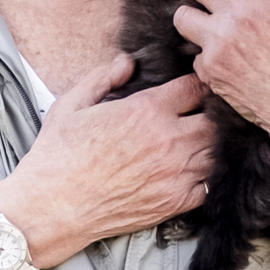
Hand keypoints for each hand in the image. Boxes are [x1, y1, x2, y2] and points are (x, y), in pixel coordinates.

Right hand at [0, 56, 213, 265]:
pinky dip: (205, 176)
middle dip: (211, 114)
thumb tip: (128, 62)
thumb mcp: (72, 104)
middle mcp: (169, 141)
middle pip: (215, 119)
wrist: (53, 207)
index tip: (192, 86)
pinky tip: (191, 171)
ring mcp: (176, 174)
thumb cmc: (58, 156)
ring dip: (210, 145)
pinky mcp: (175, 202)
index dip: (197, 83)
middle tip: (199, 114)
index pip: (196, 86)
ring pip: (217, 151)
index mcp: (147, 110)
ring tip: (196, 142)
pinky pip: (209, 185)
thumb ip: (104, 77)